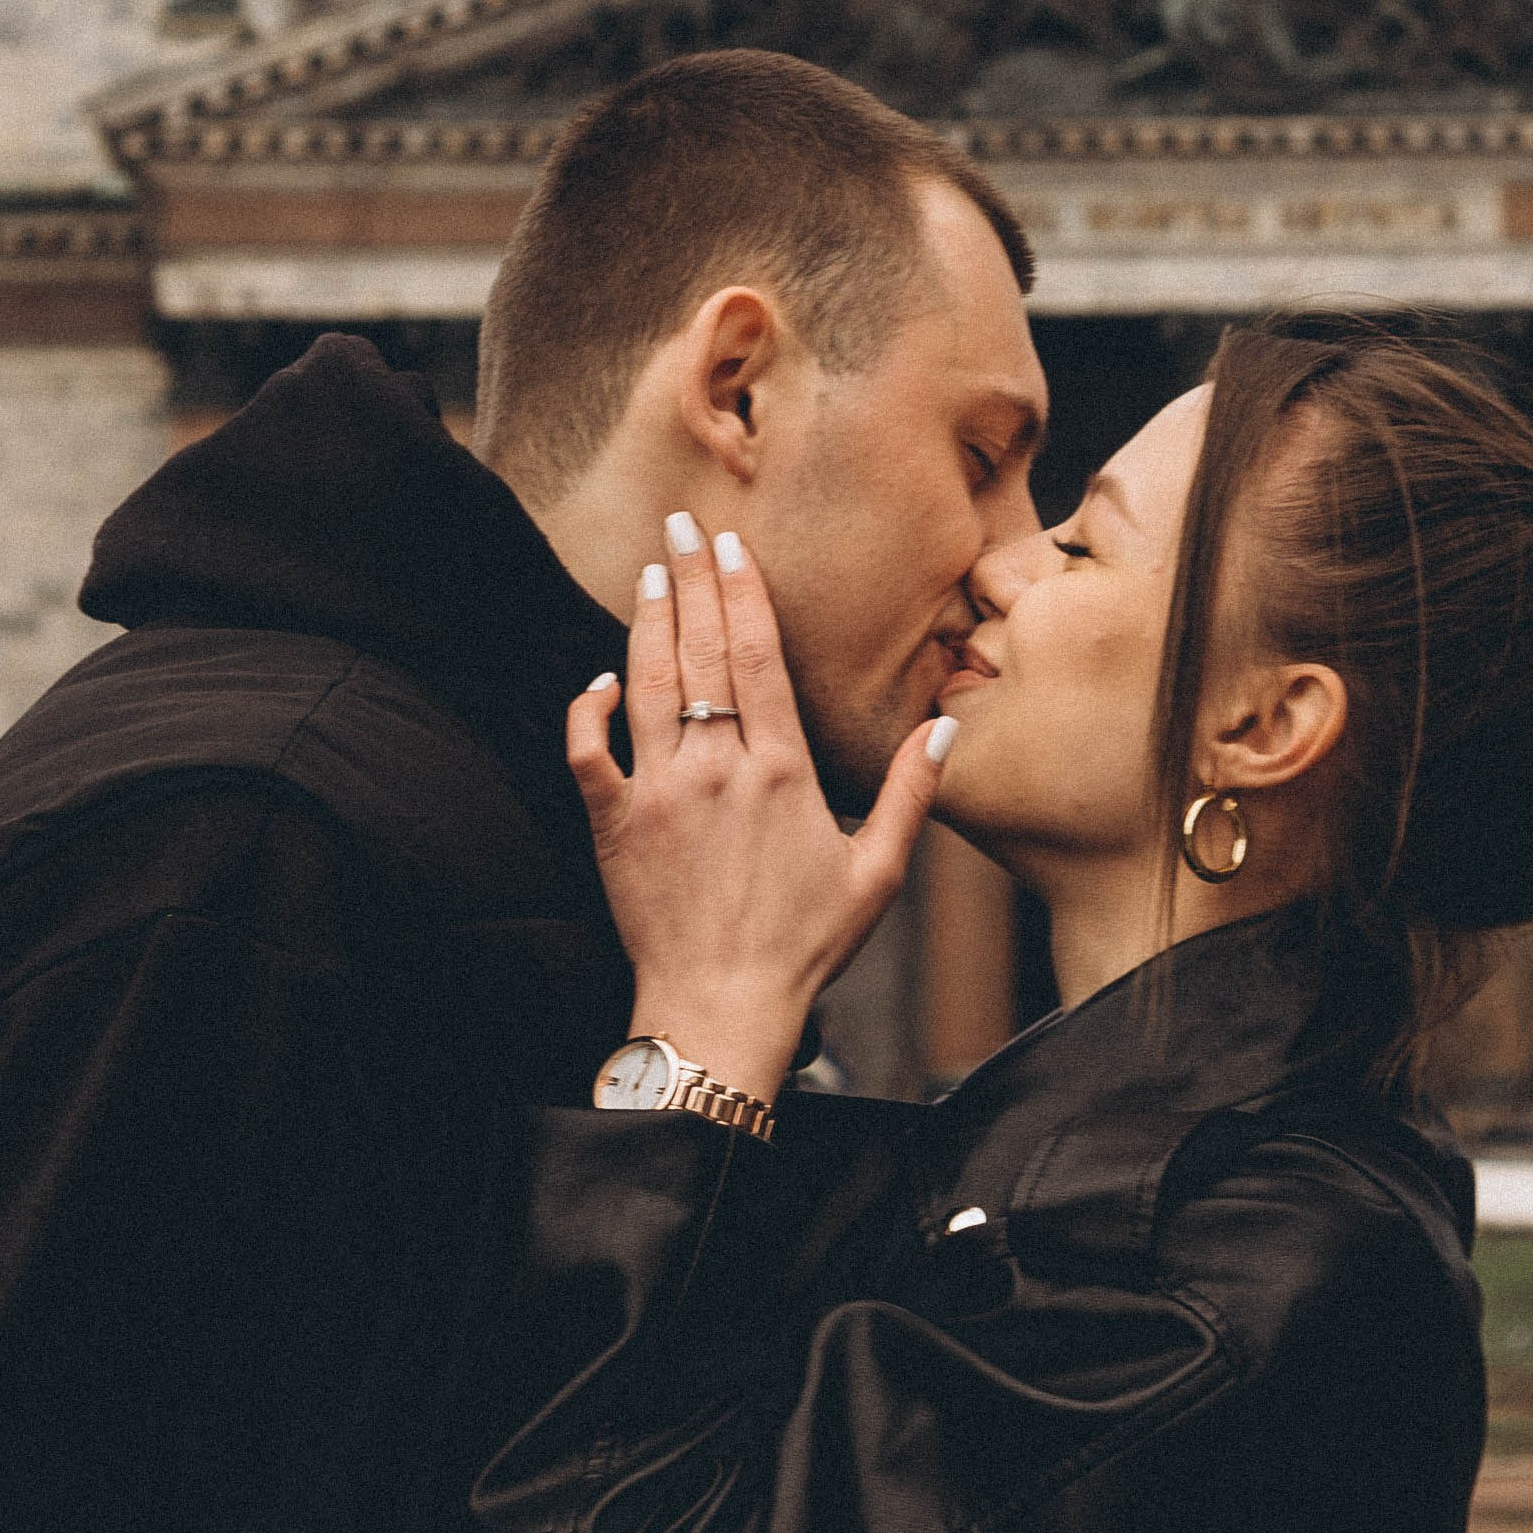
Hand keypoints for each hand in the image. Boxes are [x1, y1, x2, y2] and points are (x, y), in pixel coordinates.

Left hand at [568, 519, 950, 1102]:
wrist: (720, 1007)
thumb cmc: (803, 946)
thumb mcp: (876, 872)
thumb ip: (910, 793)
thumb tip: (944, 727)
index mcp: (781, 768)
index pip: (756, 655)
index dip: (741, 591)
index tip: (730, 545)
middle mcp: (716, 766)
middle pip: (701, 651)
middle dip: (691, 581)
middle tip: (681, 525)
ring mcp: (659, 791)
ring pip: (646, 684)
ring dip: (648, 624)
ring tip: (651, 574)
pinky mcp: (614, 824)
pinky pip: (588, 752)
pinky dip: (588, 709)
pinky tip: (599, 678)